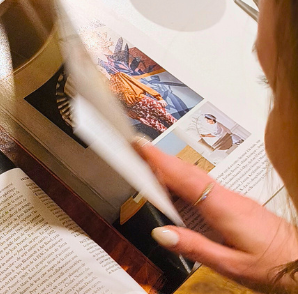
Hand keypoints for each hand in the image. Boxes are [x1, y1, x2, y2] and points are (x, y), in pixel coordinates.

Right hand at [135, 141, 297, 291]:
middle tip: (134, 153)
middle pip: (186, 172)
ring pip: (195, 178)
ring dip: (171, 172)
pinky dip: (185, 184)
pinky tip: (179, 194)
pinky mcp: (238, 204)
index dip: (158, 159)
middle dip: (159, 160)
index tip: (138, 144)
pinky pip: (205, 187)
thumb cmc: (276, 266)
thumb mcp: (231, 266)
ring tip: (149, 173)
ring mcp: (234, 198)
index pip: (183, 176)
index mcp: (222, 207)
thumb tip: (162, 234)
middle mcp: (227, 196)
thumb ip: (195, 247)